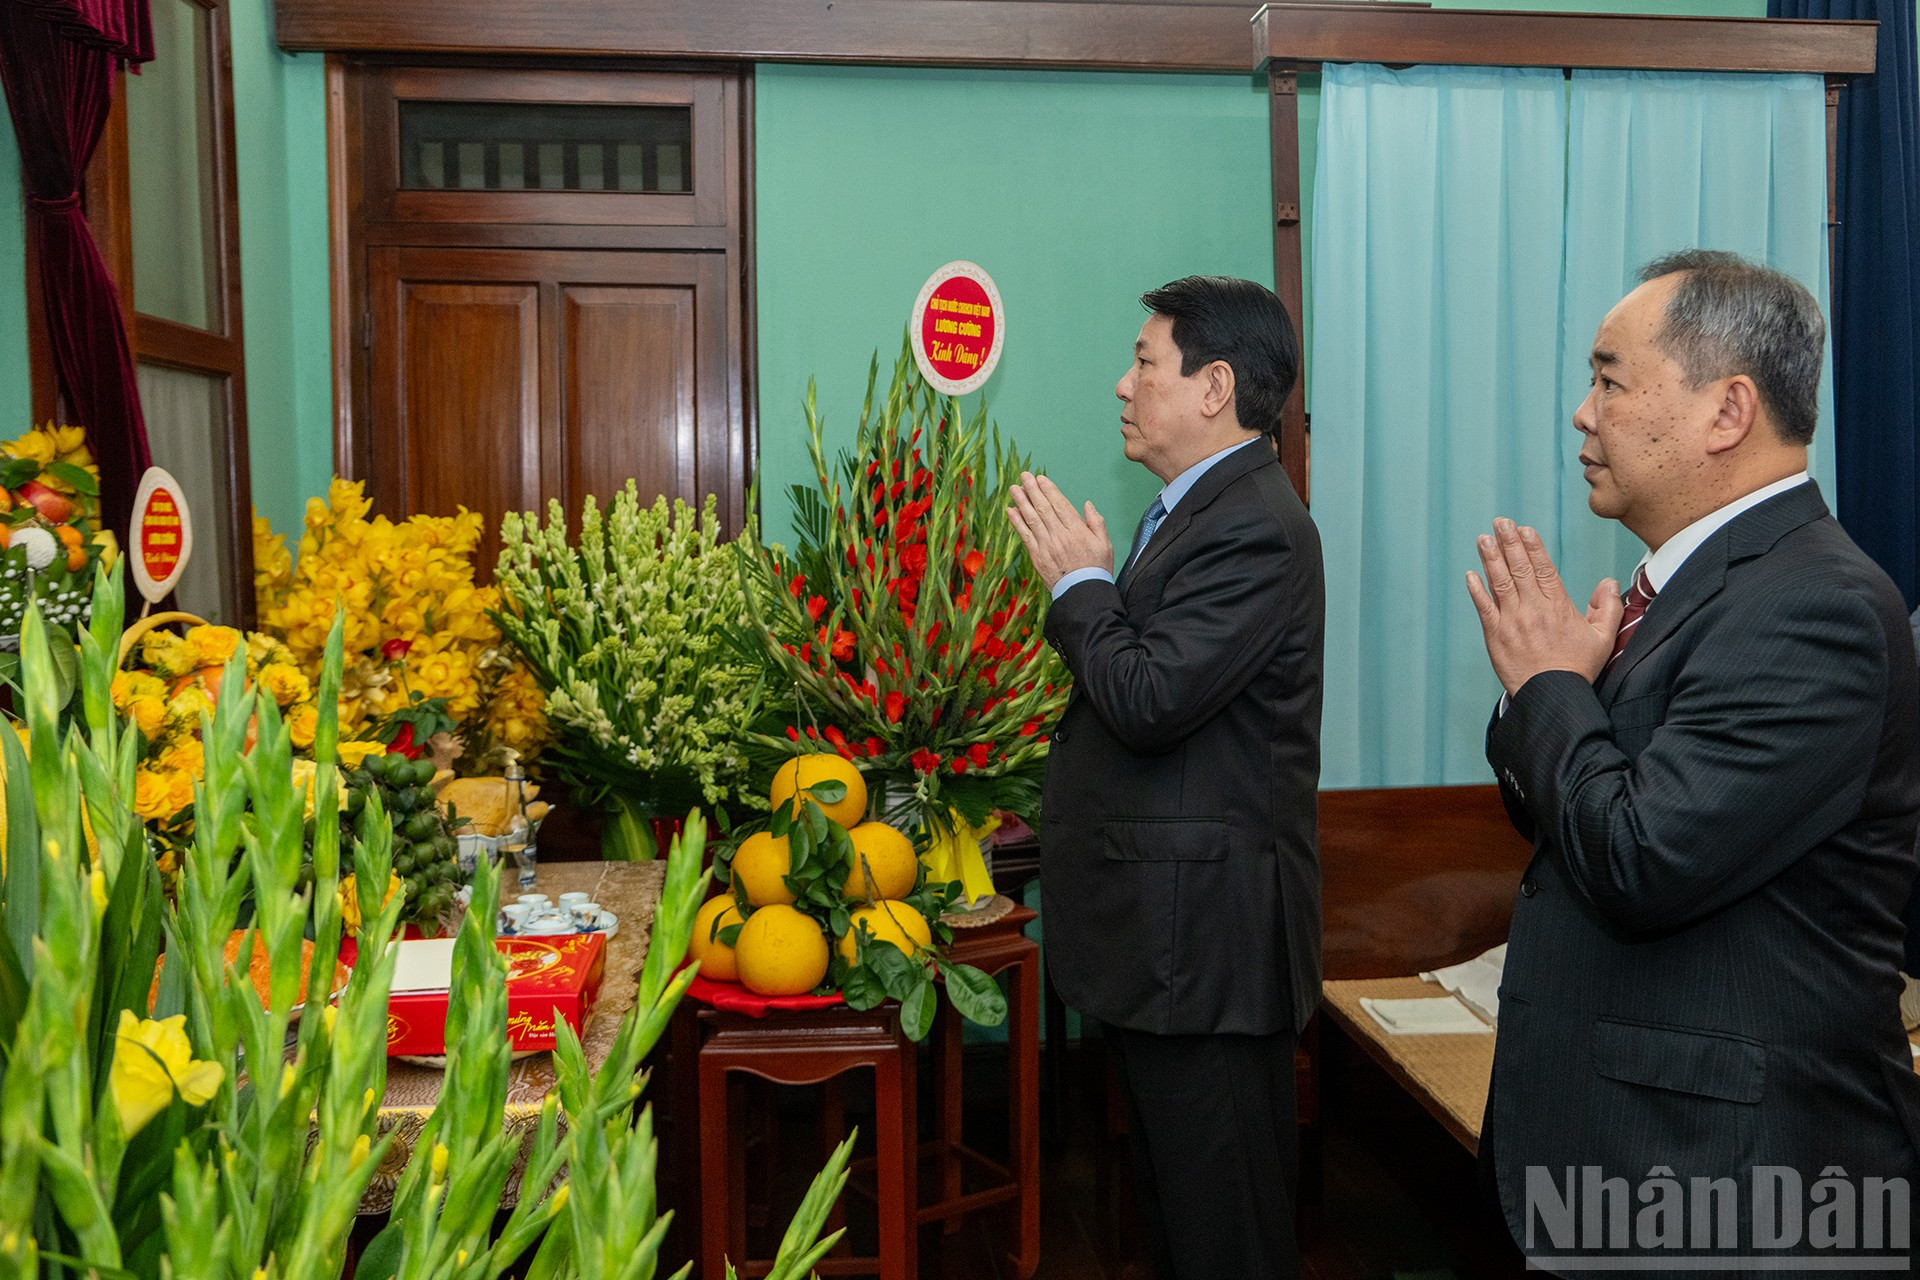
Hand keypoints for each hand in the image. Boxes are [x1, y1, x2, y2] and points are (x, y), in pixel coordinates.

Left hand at [1006, 472, 1111, 590]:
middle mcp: (1059, 536)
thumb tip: (1087, 504)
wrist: (1083, 593)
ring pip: (1032, 519)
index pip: (1060, 505)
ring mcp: (1046, 546)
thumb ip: (1097, 522)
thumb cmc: (1096, 568)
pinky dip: (1017, 522)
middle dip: (1033, 490)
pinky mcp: (1037, 556)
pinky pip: (1025, 536)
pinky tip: (1011, 510)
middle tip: (1024, 476)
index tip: (1040, 478)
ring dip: (1022, 502)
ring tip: (1014, 488)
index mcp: (1077, 530)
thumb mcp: (1105, 544)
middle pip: (1043, 508)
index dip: (1049, 490)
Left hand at [1466, 518, 1622, 695]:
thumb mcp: (1603, 638)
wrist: (1552, 696)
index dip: (1533, 547)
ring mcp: (1512, 622)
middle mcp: (1534, 609)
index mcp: (1559, 607)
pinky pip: (1484, 608)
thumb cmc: (1577, 669)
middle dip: (1509, 543)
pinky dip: (1476, 590)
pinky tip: (1470, 574)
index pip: (1544, 569)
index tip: (1524, 529)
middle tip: (1500, 522)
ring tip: (1484, 539)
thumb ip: (1608, 608)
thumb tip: (1608, 582)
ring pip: (1500, 583)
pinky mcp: (1495, 636)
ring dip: (1490, 558)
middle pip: (1520, 569)